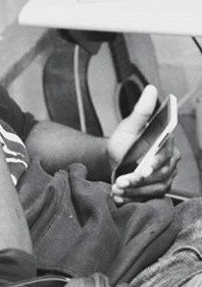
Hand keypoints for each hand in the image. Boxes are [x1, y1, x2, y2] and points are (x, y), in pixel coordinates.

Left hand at [107, 85, 180, 203]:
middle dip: (139, 180)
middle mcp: (170, 161)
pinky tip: (120, 197)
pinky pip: (150, 197)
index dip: (154, 164)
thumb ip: (141, 111)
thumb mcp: (130, 125)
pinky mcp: (158, 189)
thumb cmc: (124, 142)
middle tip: (121, 182)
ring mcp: (166, 177)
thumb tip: (150, 89)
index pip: (164, 156)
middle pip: (159, 175)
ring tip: (117, 189)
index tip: (143, 169)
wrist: (116, 160)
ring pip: (155, 188)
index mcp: (166, 144)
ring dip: (135, 191)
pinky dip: (134, 198)